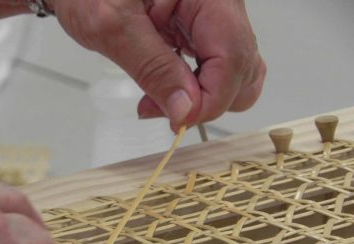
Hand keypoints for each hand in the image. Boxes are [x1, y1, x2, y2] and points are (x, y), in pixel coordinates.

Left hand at [49, 0, 265, 127]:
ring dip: (202, 100)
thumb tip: (184, 110)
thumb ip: (152, 68)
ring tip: (160, 100)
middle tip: (165, 110)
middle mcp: (220, 4)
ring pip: (235, 74)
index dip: (211, 99)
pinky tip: (165, 91)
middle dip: (207, 102)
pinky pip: (215, 71)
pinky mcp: (202, 32)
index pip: (232, 56)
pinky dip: (194, 91)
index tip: (179, 120)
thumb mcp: (112, 25)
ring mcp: (214, 19)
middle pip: (242, 68)